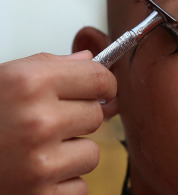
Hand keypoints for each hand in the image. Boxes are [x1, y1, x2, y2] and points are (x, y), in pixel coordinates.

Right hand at [0, 51, 115, 193]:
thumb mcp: (4, 81)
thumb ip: (49, 68)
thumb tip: (88, 61)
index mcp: (29, 83)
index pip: (100, 78)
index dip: (103, 84)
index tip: (101, 90)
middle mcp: (37, 121)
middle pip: (98, 115)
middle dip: (79, 118)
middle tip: (48, 123)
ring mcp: (39, 163)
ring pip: (92, 153)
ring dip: (71, 154)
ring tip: (35, 151)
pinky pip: (79, 185)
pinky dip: (61, 182)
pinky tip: (33, 174)